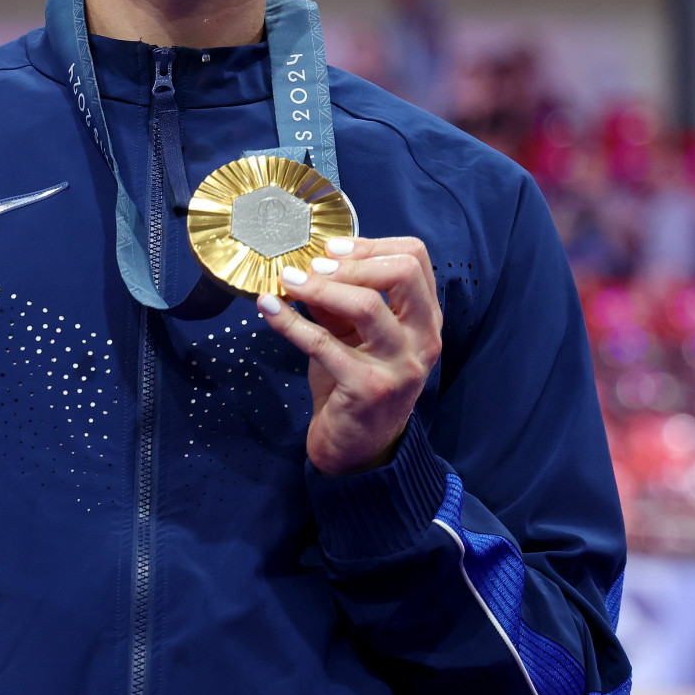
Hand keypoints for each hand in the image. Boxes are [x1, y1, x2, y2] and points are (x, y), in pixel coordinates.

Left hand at [255, 235, 443, 474]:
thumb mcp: (354, 336)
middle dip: (351, 262)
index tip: (332, 249)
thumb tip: (308, 264)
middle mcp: (422, 340)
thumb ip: (341, 302)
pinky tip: (268, 309)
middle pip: (402, 273)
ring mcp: (399, 366)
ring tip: (288, 282)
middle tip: (313, 267)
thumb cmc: (357, 385)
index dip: (371, 245)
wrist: (359, 450)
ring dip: (320, 288)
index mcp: (426, 320)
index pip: (416, 259)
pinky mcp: (368, 389)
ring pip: (366, 305)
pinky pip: (324, 344)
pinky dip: (290, 322)